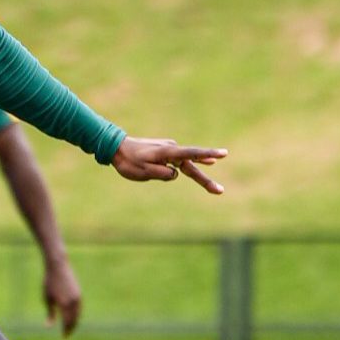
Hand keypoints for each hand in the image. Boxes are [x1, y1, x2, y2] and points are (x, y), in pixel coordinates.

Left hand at [43, 258, 82, 336]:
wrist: (58, 267)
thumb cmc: (49, 282)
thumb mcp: (47, 298)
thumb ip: (50, 313)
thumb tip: (49, 326)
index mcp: (64, 304)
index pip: (67, 322)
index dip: (65, 331)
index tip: (63, 337)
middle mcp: (73, 302)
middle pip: (74, 320)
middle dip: (71, 329)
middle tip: (66, 335)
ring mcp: (78, 298)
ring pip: (78, 315)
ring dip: (74, 323)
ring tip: (69, 328)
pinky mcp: (79, 294)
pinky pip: (79, 308)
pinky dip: (76, 315)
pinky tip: (72, 318)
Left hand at [111, 137, 227, 193]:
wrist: (116, 148)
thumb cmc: (128, 161)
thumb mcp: (143, 171)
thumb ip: (162, 173)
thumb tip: (176, 174)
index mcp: (167, 153)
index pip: (191, 154)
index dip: (207, 155)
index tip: (223, 154)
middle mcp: (171, 149)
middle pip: (192, 165)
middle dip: (205, 179)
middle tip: (220, 191)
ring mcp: (169, 150)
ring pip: (188, 165)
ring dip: (200, 175)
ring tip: (216, 188)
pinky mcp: (166, 153)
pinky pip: (182, 161)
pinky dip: (194, 163)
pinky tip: (208, 163)